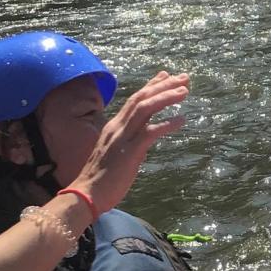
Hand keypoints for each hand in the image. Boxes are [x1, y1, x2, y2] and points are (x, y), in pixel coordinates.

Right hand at [73, 71, 189, 214]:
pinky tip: (181, 120)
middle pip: (141, 99)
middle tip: (184, 77)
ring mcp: (122, 138)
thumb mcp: (116, 154)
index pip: (134, 101)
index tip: (166, 75)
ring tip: (185, 90)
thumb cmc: (100, 180)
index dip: (151, 86)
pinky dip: (166, 124)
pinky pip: (150, 132)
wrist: (86, 195)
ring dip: (166, 97)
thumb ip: (129, 143)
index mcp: (114, 127)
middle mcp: (118, 128)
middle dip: (163, 85)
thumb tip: (143, 139)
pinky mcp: (129, 152)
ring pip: (145, 108)